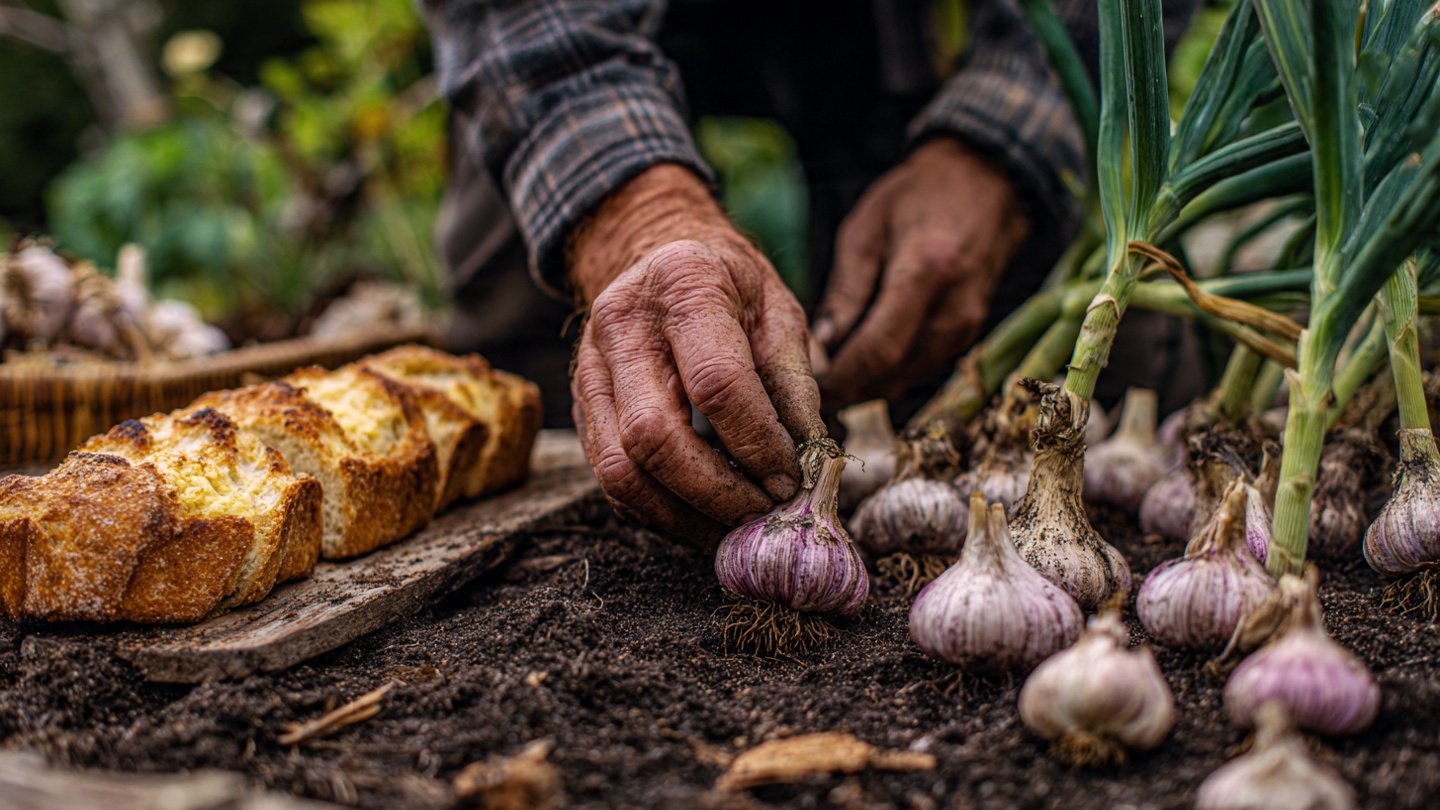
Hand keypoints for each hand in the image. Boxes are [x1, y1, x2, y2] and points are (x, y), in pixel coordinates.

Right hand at [569, 165, 824, 543]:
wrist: (658, 254)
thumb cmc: (729, 285)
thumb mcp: (779, 308)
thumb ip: (794, 380)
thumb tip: (810, 457)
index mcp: (682, 284)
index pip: (716, 383)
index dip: (757, 443)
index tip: (790, 477)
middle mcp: (621, 324)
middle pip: (653, 436)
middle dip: (715, 492)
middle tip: (762, 511)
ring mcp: (588, 368)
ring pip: (619, 471)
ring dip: (681, 516)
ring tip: (733, 527)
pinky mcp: (580, 407)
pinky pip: (609, 480)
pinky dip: (657, 512)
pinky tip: (700, 515)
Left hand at [814, 138, 1030, 404]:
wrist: (984, 184)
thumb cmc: (916, 197)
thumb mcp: (865, 230)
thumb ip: (845, 290)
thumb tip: (823, 345)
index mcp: (925, 272)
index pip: (879, 348)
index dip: (841, 377)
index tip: (809, 387)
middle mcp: (955, 307)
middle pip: (894, 372)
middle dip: (848, 388)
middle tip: (809, 390)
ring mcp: (968, 324)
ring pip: (908, 378)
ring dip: (868, 386)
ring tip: (830, 378)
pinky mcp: (970, 333)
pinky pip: (922, 367)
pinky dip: (890, 372)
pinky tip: (862, 363)